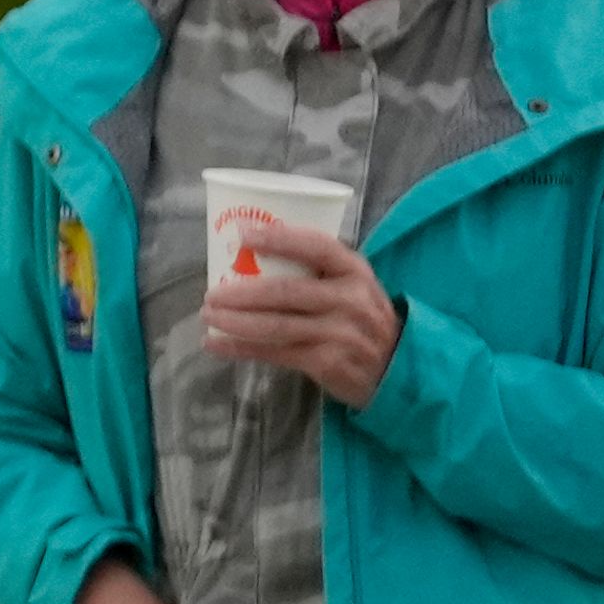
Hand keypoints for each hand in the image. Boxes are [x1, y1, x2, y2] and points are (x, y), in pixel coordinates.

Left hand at [201, 223, 400, 407]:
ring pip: (275, 325)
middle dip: (240, 293)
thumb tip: (248, 252)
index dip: (279, 238)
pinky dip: (241, 348)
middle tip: (210, 294)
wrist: (396, 368)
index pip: (317, 246)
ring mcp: (340, 333)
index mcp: (354, 271)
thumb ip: (316, 270)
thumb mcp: (352, 286)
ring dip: (234, 322)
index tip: (242, 234)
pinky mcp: (327, 362)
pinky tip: (216, 344)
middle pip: (285, 291)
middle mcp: (350, 300)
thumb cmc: (359, 318)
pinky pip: (275, 353)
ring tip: (208, 317)